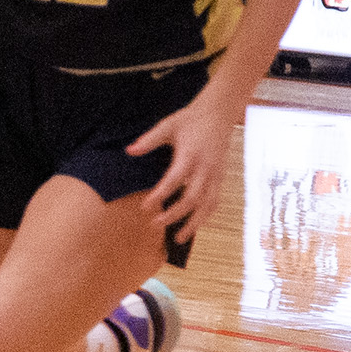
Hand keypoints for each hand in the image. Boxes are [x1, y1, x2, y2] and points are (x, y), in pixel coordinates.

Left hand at [129, 84, 236, 244]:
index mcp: (191, 155)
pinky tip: (194, 226)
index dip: (160, 195)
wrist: (220, 113)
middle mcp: (206, 168)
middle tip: (156, 224)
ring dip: (194, 224)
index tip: (145, 207)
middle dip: (175, 214)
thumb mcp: (168, 125)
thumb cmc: (191, 119)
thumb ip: (149, 140)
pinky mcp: (221, 178)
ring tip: (179, 238)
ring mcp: (216, 174)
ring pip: (208, 205)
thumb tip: (129, 151)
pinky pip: (215, 202)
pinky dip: (205, 216)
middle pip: (192, 198)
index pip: (174, 180)